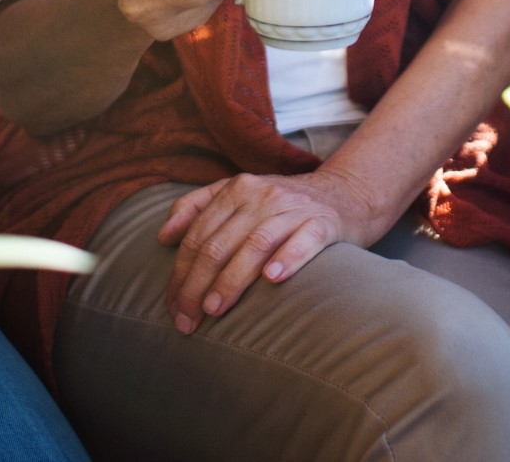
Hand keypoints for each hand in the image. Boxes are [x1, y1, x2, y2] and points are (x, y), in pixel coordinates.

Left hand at [158, 167, 392, 332]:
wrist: (347, 194)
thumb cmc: (285, 205)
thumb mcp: (240, 195)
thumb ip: (198, 207)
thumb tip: (163, 237)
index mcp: (236, 189)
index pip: (198, 236)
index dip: (180, 273)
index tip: (172, 308)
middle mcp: (262, 196)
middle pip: (220, 243)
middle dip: (196, 285)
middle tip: (186, 320)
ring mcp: (294, 209)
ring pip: (254, 245)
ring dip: (230, 280)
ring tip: (214, 309)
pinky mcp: (324, 223)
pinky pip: (304, 240)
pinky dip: (287, 258)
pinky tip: (272, 280)